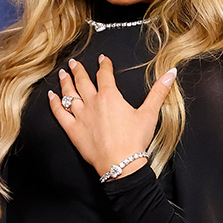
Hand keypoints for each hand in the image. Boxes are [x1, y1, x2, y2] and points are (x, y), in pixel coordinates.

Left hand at [48, 55, 176, 178]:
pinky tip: (51, 96)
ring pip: (69, 94)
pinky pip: (59, 113)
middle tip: (73, 63)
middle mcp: (92, 103)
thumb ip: (159, 91)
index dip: (103, 65)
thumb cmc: (135, 139)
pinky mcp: (73, 130)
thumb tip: (171, 73)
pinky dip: (54, 103)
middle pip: (82, 81)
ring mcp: (80, 116)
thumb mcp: (150, 113)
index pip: (105, 75)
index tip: (102, 59)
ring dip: (65, 82)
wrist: (121, 164)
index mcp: (110, 96)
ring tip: (62, 74)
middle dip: (78, 70)